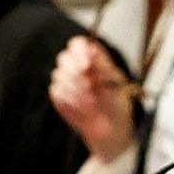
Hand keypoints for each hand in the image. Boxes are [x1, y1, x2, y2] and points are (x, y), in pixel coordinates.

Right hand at [49, 37, 136, 160]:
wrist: (112, 130)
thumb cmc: (117, 104)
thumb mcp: (116, 82)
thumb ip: (102, 67)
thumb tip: (90, 53)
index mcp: (91, 59)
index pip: (78, 44)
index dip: (79, 52)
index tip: (87, 65)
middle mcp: (75, 67)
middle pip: (64, 58)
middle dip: (77, 72)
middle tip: (91, 86)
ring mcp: (64, 81)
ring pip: (59, 75)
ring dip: (77, 90)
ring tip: (93, 103)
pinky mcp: (58, 96)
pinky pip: (57, 92)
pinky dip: (72, 101)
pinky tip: (85, 109)